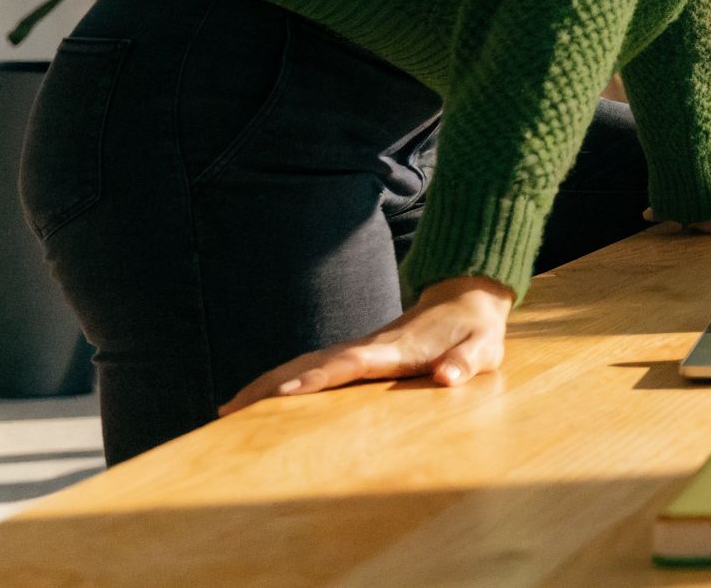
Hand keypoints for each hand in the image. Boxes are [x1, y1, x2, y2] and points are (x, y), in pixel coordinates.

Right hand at [219, 274, 512, 415]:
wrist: (467, 299)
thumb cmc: (476, 331)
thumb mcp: (483, 347)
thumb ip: (466, 362)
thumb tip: (448, 377)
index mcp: (395, 350)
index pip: (349, 365)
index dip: (318, 377)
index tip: (285, 392)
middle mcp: (368, 347)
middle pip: (310, 364)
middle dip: (270, 386)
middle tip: (228, 411)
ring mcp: (358, 349)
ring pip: (303, 364)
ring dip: (266, 385)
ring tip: (227, 410)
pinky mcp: (356, 354)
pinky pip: (312, 367)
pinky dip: (283, 380)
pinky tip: (259, 399)